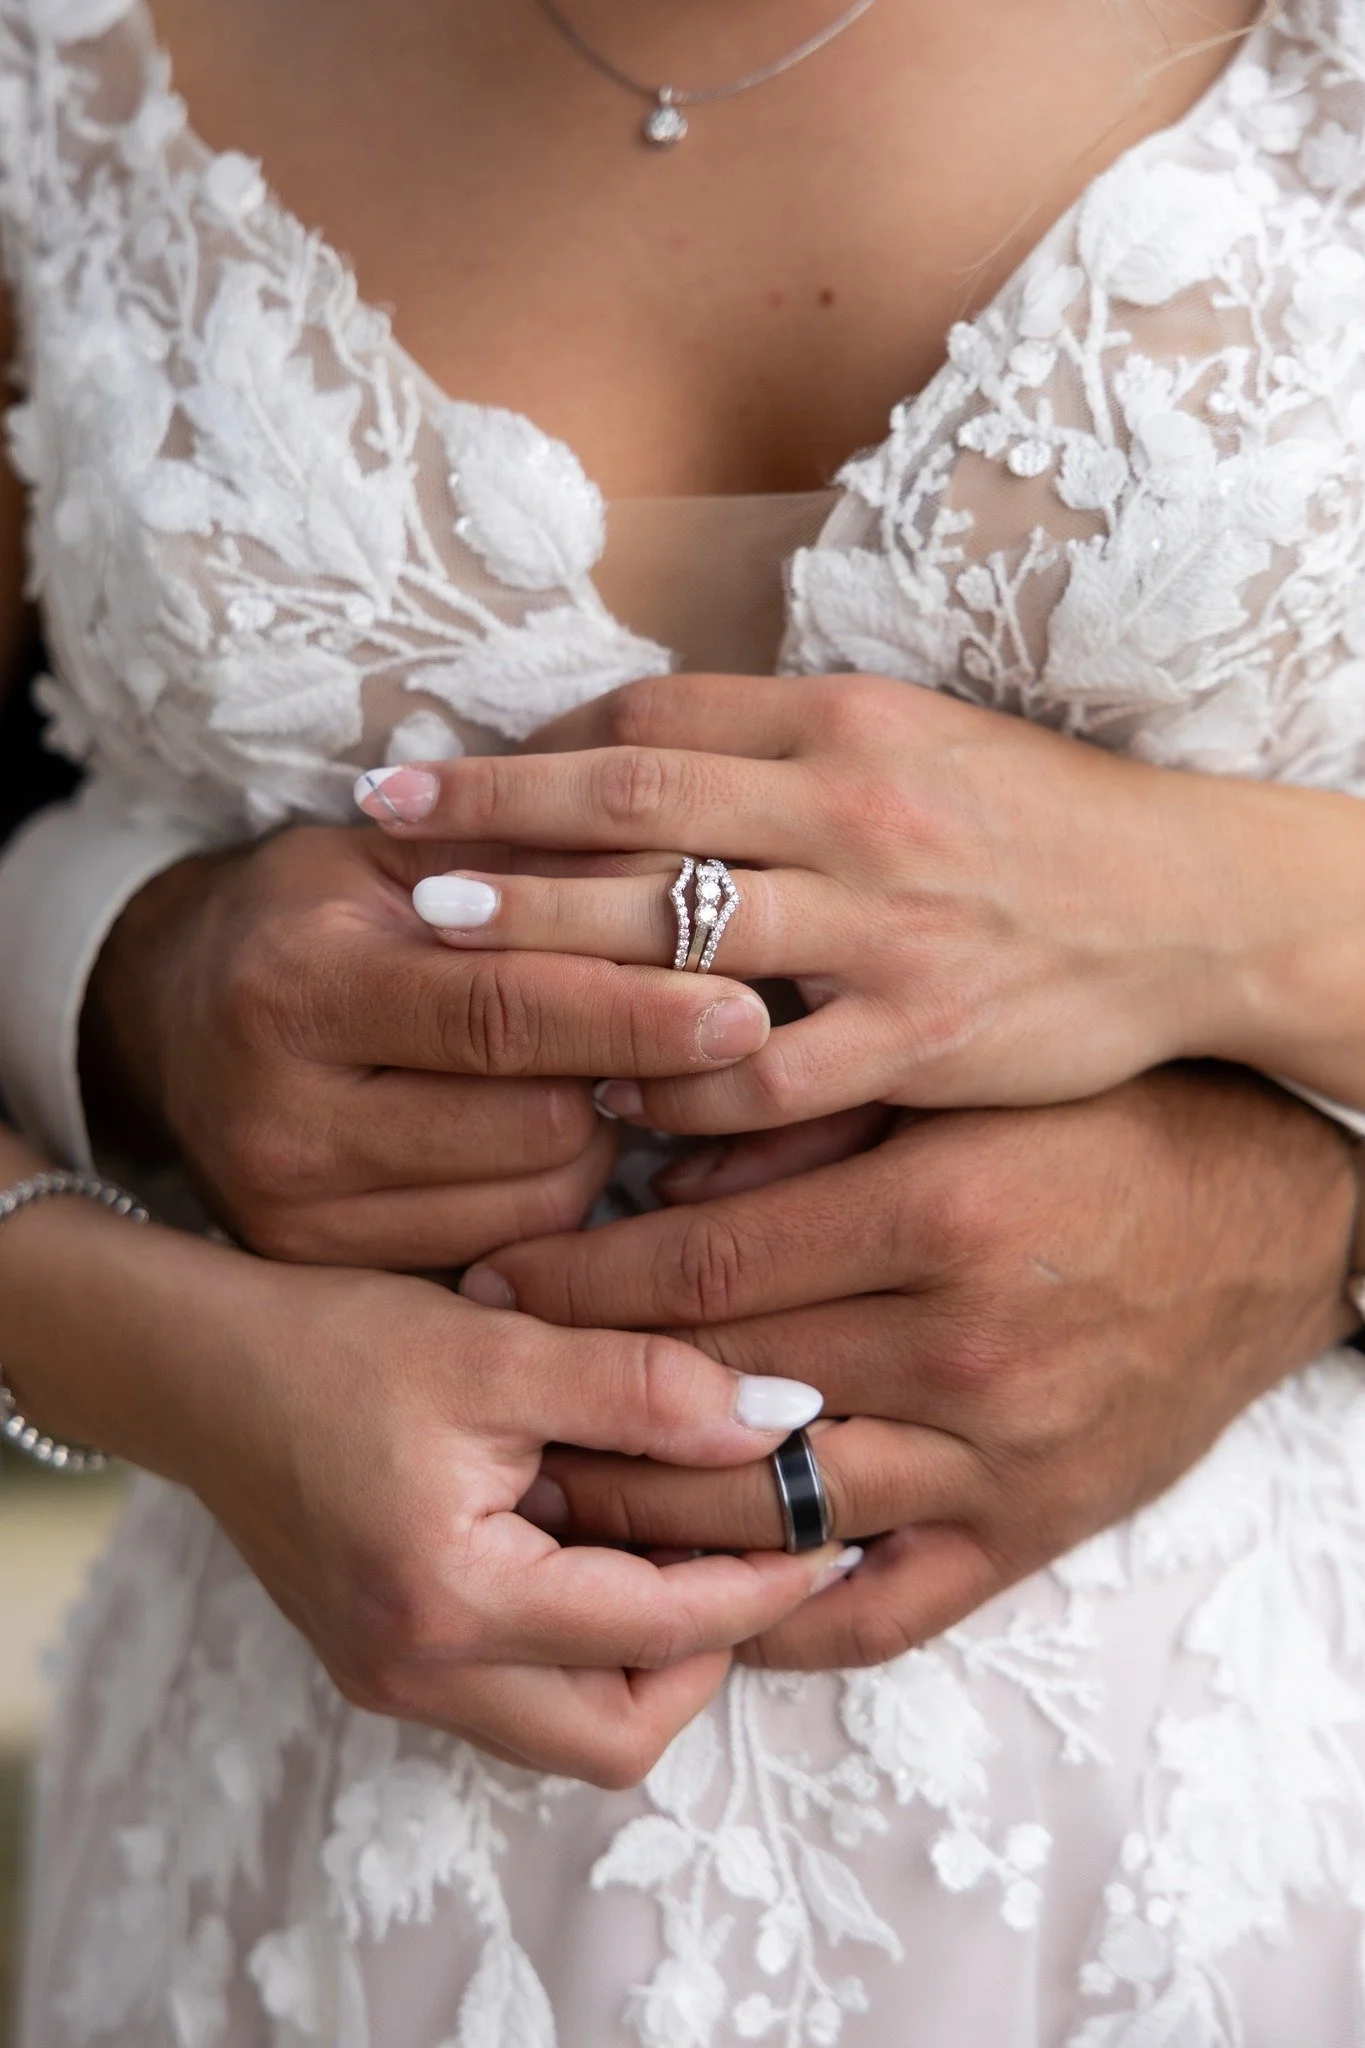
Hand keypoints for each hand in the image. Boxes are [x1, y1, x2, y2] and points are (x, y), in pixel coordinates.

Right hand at [0, 1185, 849, 1784]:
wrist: (191, 1364)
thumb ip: (646, 1385)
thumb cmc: (328, 1343)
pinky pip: (518, 1691)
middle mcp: (418, 1673)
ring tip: (694, 1547)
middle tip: (762, 1560)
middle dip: (708, 1659)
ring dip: (646, 1658)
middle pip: (613, 1735)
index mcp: (448, 1603)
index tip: (830, 1533)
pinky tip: (610, 1545)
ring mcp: (395, 1679)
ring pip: (566, 1726)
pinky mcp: (385, 1657)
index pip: (653, 1631)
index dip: (760, 1585)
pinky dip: (585, 1642)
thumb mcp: (497, 1346)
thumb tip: (784, 1414)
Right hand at [82, 822, 769, 1264]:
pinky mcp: (324, 1271)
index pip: (502, 1013)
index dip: (634, 1013)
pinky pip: (507, 1250)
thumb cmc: (319, 915)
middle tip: (661, 1027)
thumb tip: (701, 889)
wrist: (177, 1015)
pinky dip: (549, 1196)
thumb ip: (535, 870)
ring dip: (598, 1139)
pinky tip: (532, 1138)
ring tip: (575, 1074)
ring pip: (539, 1203)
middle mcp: (283, 1120)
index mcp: (298, 986)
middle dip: (626, 1075)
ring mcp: (297, 1216)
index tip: (747, 1010)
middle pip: (538, 1127)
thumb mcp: (402, 857)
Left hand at [354, 673, 1275, 1133]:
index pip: (652, 726)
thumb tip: (620, 762)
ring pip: (685, 939)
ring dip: (552, 950)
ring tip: (444, 959)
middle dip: (498, 832)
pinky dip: (675, 1082)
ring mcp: (888, 930)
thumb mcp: (907, 739)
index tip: (434, 776)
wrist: (1185, 903)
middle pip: (641, 816)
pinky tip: (603, 1095)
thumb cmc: (1028, 819)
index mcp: (846, 726)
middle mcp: (855, 813)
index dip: (528, 751)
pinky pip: (770, 1073)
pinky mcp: (922, 1039)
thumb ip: (771, 747)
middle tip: (387, 854)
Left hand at [459, 1067, 1358, 1667]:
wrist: (1273, 1221)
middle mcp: (965, 1349)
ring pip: (767, 1515)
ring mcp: (998, 1460)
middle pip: (711, 1398)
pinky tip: (687, 1598)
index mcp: (940, 1213)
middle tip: (477, 1395)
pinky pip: (878, 1611)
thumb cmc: (1106, 1126)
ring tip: (541, 1492)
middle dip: (575, 1399)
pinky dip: (772, 1618)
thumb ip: (805, 1129)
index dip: (573, 1283)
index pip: (700, 1268)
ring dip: (637, 1515)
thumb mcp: (959, 1086)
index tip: (487, 1280)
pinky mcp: (1031, 1535)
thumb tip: (650, 1183)